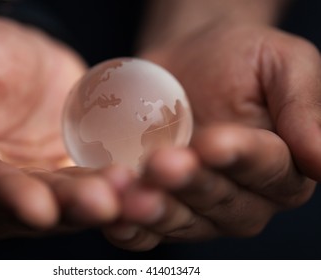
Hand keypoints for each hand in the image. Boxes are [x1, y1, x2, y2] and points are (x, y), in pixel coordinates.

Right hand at [0, 17, 131, 237]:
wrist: (27, 63)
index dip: (11, 198)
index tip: (40, 208)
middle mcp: (4, 188)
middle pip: (39, 204)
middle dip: (72, 206)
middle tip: (106, 203)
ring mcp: (46, 185)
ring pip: (76, 201)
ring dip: (106, 201)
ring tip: (136, 192)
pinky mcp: (79, 175)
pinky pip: (103, 184)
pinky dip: (124, 186)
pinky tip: (148, 182)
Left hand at [103, 20, 317, 249]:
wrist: (186, 63)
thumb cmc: (238, 59)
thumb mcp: (282, 64)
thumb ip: (304, 108)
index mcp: (281, 165)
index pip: (267, 169)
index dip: (240, 158)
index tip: (213, 142)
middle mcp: (243, 197)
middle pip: (221, 202)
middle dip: (191, 184)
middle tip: (162, 164)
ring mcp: (199, 208)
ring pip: (183, 220)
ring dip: (157, 210)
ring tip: (131, 194)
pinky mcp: (161, 206)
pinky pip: (148, 228)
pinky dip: (130, 227)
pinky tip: (114, 214)